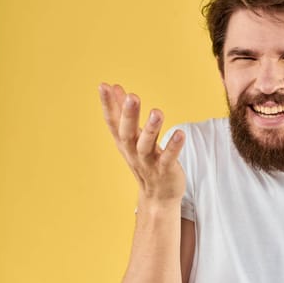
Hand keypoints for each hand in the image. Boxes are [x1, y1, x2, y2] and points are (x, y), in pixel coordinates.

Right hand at [98, 83, 185, 205]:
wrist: (158, 197)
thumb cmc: (145, 160)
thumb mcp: (131, 136)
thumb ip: (123, 112)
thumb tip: (114, 87)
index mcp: (124, 142)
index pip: (112, 122)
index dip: (107, 105)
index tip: (103, 86)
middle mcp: (133, 152)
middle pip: (127, 133)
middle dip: (129, 115)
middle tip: (132, 97)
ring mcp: (149, 162)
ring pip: (146, 146)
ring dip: (151, 129)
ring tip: (157, 112)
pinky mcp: (165, 170)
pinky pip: (168, 158)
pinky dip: (173, 147)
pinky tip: (180, 133)